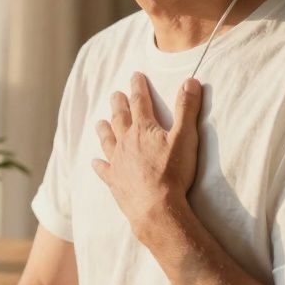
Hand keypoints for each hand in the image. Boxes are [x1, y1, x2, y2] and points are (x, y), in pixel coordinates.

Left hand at [92, 72, 202, 232]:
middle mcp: (126, 142)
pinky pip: (104, 170)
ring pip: (108, 141)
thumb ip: (187, 109)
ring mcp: (118, 163)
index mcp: (144, 130)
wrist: (157, 208)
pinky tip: (94, 162)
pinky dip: (99, 165)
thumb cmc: (173, 172)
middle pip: (120, 118)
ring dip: (104, 130)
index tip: (135, 76)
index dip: (138, 88)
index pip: (140, 102)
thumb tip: (191, 81)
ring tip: (99, 122)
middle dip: (119, 105)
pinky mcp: (115, 182)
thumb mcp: (185, 137)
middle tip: (115, 94)